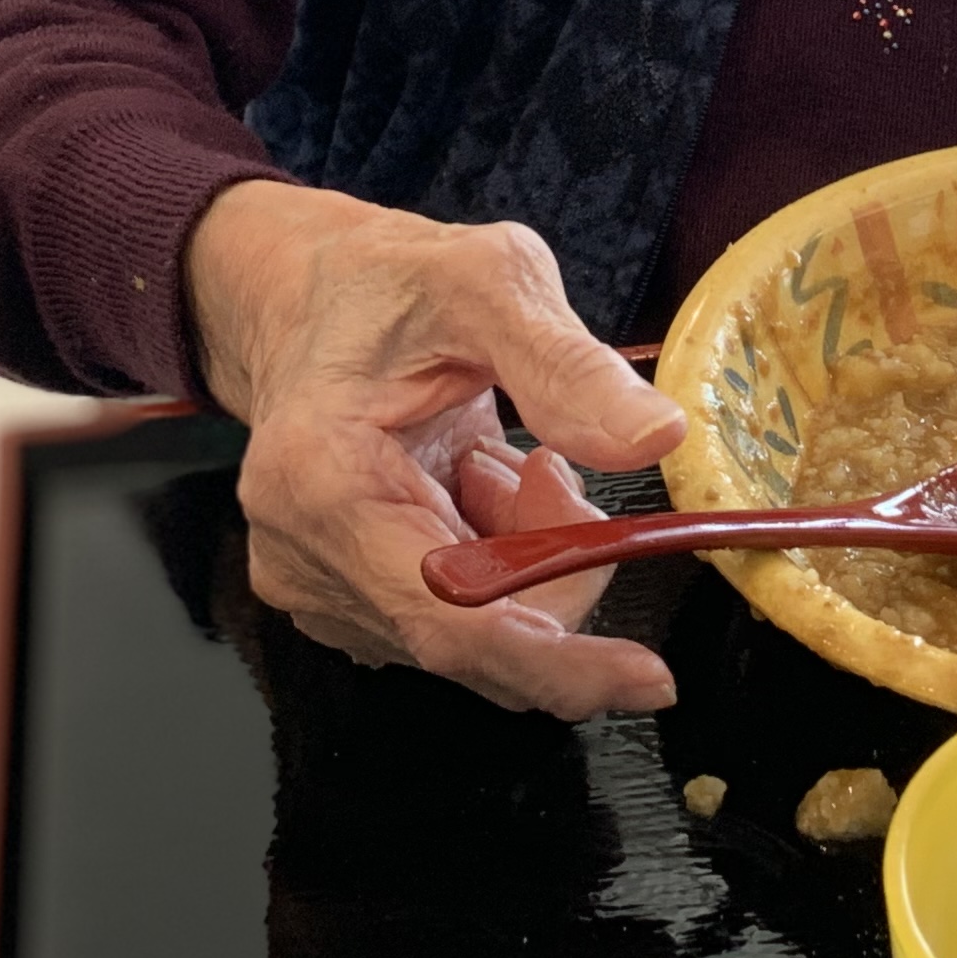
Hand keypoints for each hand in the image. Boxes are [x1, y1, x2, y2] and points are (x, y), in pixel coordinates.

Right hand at [187, 178, 687, 716]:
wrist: (308, 297)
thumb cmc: (386, 284)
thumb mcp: (491, 280)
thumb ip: (568, 364)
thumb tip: (654, 438)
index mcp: (320, 480)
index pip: (448, 617)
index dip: (555, 659)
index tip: (647, 677)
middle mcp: (302, 556)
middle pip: (473, 633)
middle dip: (552, 567)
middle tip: (556, 466)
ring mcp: (317, 586)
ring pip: (475, 629)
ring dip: (524, 554)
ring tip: (498, 455)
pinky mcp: (341, 598)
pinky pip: (456, 617)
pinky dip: (498, 560)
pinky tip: (475, 483)